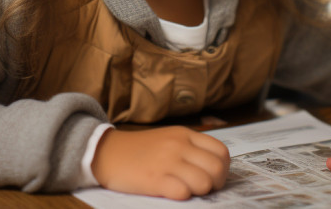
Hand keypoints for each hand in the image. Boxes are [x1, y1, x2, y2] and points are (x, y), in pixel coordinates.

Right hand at [91, 126, 229, 199]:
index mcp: (185, 134)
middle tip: (202, 188)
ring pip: (204, 182)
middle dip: (215, 184)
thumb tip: (215, 167)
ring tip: (186, 190)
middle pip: (217, 168)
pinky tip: (172, 192)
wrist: (107, 152)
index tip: (213, 177)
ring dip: (199, 192)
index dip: (223, 169)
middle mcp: (179, 145)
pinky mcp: (155, 179)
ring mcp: (167, 162)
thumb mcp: (169, 138)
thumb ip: (191, 147)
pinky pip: (183, 192)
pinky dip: (182, 196)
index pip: (221, 152)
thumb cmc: (140, 150)